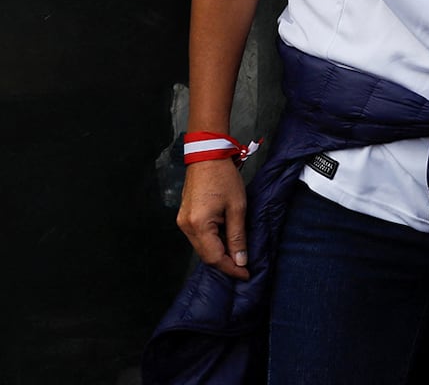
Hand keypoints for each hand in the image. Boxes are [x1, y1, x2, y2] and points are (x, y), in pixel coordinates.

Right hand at [176, 158, 249, 279]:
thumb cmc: (223, 177)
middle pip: (206, 255)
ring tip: (237, 253)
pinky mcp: (184, 217)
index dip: (231, 268)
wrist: (207, 154)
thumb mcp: (237, 207)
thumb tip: (240, 260)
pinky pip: (199, 237)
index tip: (246, 274)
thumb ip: (238, 236)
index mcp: (198, 225)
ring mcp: (183, 222)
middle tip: (244, 266)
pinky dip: (212, 242)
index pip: (214, 258)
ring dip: (219, 252)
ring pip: (202, 248)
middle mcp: (186, 226)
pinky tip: (226, 240)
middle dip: (225, 263)